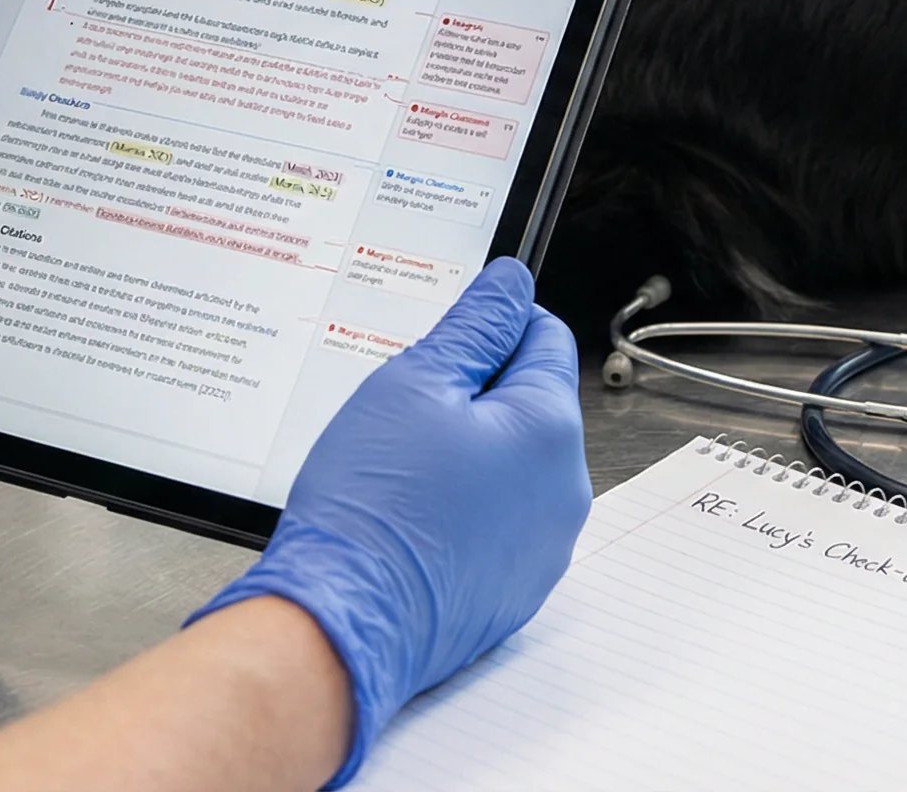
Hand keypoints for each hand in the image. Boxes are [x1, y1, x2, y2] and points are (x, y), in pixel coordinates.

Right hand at [192, 259, 590, 783]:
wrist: (341, 623)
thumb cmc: (372, 511)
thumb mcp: (413, 384)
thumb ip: (473, 325)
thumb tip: (510, 284)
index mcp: (549, 428)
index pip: (545, 337)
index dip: (493, 325)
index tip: (451, 335)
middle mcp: (565, 491)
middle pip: (530, 405)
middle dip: (475, 396)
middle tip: (407, 413)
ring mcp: (544, 548)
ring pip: (512, 468)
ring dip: (469, 456)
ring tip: (403, 473)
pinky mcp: (514, 589)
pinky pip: (497, 525)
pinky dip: (463, 512)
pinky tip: (411, 519)